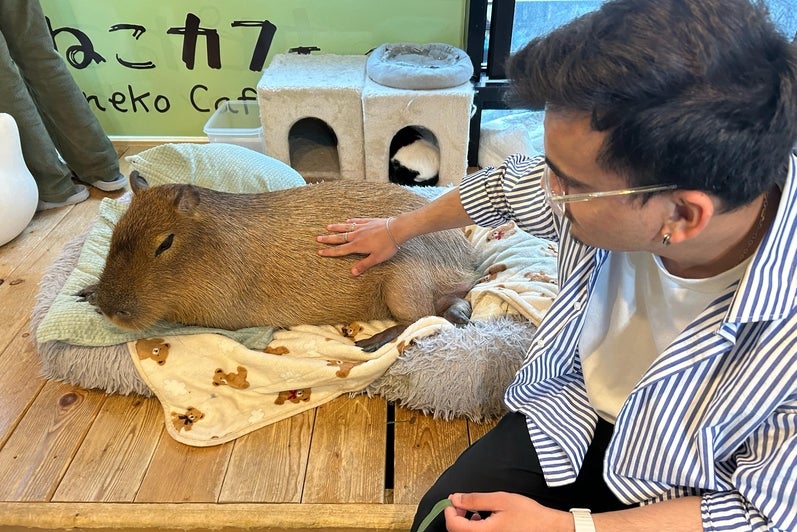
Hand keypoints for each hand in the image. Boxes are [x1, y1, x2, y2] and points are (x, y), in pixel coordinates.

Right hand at [316, 217, 399, 275]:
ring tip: (328, 227)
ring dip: (336, 227)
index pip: (340, 250)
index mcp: (357, 246)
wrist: (396, 229)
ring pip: (346, 227)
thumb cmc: (387, 246)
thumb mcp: (376, 258)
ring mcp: (362, 227)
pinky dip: (351, 221)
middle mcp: (357, 235)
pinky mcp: (369, 221)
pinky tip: (347, 221)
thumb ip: (364, 265)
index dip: (329, 252)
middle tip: (318, 238)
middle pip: (339, 237)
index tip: (320, 251)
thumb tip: (352, 273)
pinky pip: (357, 221)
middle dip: (328, 239)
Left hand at [444, 492, 572, 531]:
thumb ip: (475, 500)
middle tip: (460, 503)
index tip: (451, 501)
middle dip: (455, 517)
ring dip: (463, 524)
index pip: (454, 526)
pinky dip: (474, 529)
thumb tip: (455, 499)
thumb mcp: (500, 500)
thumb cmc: (528, 515)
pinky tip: (482, 520)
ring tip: (473, 511)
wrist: (547, 528)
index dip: (448, 511)